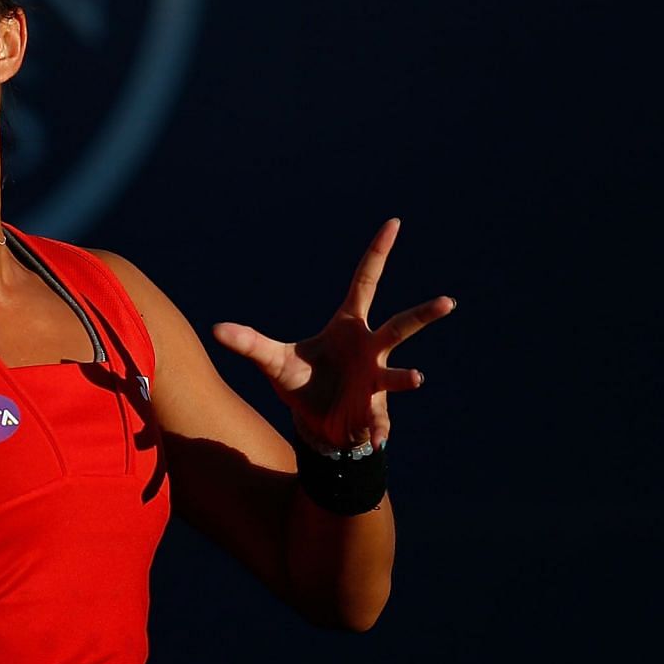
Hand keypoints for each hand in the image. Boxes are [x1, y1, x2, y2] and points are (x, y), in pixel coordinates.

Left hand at [211, 218, 453, 452]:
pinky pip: (378, 420)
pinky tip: (377, 441)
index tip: (393, 223)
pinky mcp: (373, 411)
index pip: (365, 282)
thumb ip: (249, 344)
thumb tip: (216, 330)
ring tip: (417, 378)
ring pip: (397, 376)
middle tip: (447, 301)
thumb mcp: (272, 361)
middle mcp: (369, 348)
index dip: (378, 254)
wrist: (315, 420)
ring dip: (406, 377)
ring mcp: (374, 380)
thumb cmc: (300, 380)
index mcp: (348, 325)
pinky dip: (376, 431)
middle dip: (422, 315)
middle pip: (399, 327)